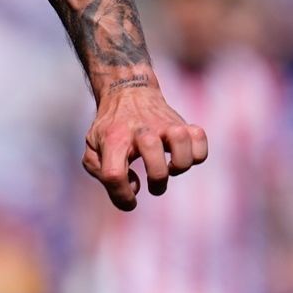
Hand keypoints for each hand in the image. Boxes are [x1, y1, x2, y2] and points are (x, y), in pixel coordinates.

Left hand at [81, 81, 206, 210]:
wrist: (127, 91)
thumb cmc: (111, 128)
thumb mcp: (93, 146)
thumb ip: (100, 171)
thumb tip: (135, 187)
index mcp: (114, 139)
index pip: (114, 175)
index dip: (122, 196)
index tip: (130, 201)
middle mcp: (140, 131)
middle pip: (156, 165)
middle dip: (158, 181)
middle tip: (153, 183)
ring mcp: (164, 126)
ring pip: (183, 148)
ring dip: (180, 166)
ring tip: (170, 166)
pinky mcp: (182, 123)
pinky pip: (199, 140)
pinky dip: (197, 154)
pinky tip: (182, 155)